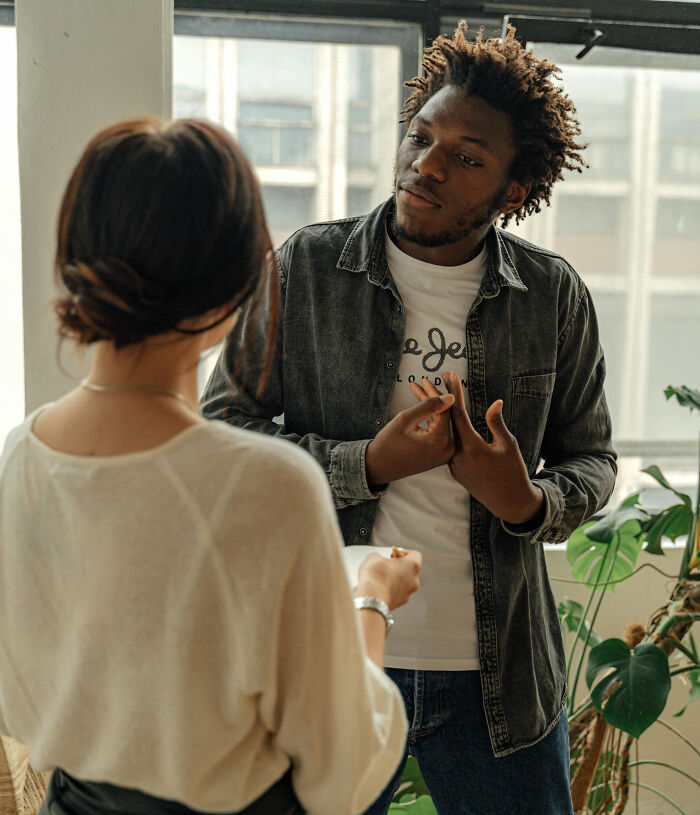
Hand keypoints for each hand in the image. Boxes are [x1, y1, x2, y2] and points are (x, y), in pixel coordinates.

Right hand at [355, 549, 421, 610]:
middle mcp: (414, 580)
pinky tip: (378, 588)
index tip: (393, 554)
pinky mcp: (400, 603)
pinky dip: (389, 590)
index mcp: (412, 565)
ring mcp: (408, 593)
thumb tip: (377, 560)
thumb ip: (379, 556)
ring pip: (403, 583)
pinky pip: (396, 593)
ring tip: (379, 578)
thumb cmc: (375, 577)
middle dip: (397, 567)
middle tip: (385, 566)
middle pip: (409, 570)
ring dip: (393, 579)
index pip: (415, 554)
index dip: (403, 552)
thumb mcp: (373, 557)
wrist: (371, 599)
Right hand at [365, 389, 454, 486]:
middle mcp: (446, 450)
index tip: (424, 381)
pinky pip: (437, 432)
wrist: (378, 467)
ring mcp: (443, 454)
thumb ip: (428, 406)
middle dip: (431, 398)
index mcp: (439, 441)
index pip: (444, 409)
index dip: (434, 393)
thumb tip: (451, 396)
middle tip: (420, 383)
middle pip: (443, 415)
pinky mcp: (439, 455)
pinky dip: (429, 420)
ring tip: (417, 391)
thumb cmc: (388, 444)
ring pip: (440, 422)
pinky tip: (420, 408)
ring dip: (430, 407)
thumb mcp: (406, 419)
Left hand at [442, 371, 544, 525]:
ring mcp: (454, 464)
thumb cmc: (513, 472)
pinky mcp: (454, 470)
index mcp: (471, 447)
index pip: (458, 414)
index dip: (454, 393)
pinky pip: (448, 446)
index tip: (450, 375)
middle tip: (436, 378)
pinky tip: (443, 418)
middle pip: (445, 420)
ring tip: (434, 394)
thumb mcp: (508, 445)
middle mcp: (457, 455)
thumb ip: (497, 423)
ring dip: (439, 413)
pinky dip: (445, 431)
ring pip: (445, 433)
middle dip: (440, 398)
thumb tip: (495, 402)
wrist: (508, 502)